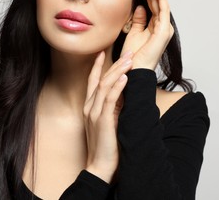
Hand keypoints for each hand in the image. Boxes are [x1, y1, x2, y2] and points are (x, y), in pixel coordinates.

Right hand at [84, 51, 132, 182]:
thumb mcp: (109, 122)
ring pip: (104, 86)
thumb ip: (113, 107)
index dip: (97, 66)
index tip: (103, 53)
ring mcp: (94, 113)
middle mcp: (89, 107)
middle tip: (127, 53)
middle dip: (114, 64)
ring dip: (118, 71)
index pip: (92, 81)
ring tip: (129, 60)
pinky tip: (125, 78)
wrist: (100, 166)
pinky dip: (117, 87)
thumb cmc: (106, 146)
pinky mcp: (102, 121)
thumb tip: (124, 93)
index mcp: (90, 107)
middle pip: (100, 80)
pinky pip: (109, 100)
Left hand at [121, 0, 173, 69]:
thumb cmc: (133, 57)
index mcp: (155, 26)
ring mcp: (164, 28)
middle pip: (156, 0)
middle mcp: (162, 25)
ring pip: (159, 2)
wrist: (134, 72)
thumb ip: (138, 20)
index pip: (150, 3)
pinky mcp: (163, 31)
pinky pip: (162, 10)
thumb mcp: (133, 33)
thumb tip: (141, 7)